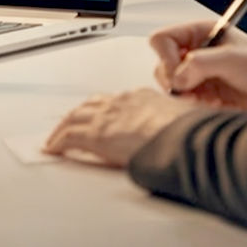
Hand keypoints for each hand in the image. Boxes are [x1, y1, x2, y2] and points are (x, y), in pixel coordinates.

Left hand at [44, 88, 198, 167]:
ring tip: (57, 136)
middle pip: (91, 104)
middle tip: (71, 122)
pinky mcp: (95, 135)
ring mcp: (106, 117)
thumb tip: (193, 135)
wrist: (177, 135)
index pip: (117, 100)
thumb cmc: (186, 131)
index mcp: (142, 97)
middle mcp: (121, 102)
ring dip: (63, 127)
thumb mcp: (188, 121)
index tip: (103, 115)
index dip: (106, 109)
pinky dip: (57, 142)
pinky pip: (68, 137)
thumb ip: (183, 126)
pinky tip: (53, 149)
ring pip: (74, 117)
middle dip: (79, 113)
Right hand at [149, 20, 246, 112]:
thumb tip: (177, 78)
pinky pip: (184, 103)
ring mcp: (199, 76)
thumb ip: (199, 63)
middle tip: (192, 89)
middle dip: (175, 80)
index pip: (162, 40)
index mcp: (200, 34)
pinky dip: (193, 106)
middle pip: (162, 65)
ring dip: (185, 95)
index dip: (166, 57)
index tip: (180, 71)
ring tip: (208, 97)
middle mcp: (196, 53)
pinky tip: (213, 104)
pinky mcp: (205, 96)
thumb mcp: (232, 58)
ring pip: (171, 87)